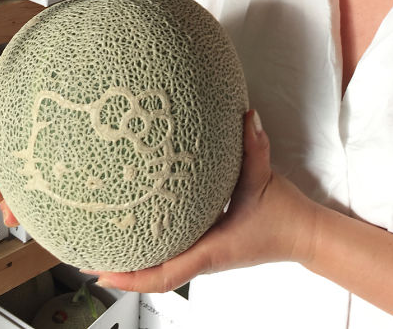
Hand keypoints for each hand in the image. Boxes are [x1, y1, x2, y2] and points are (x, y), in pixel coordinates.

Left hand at [84, 110, 318, 292]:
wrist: (304, 234)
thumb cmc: (283, 216)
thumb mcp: (265, 178)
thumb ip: (255, 147)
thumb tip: (247, 115)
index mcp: (212, 249)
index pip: (164, 275)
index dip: (130, 277)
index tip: (99, 271)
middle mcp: (205, 257)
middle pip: (154, 275)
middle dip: (121, 271)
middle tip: (88, 256)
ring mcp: (207, 254)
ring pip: (164, 267)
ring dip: (135, 261)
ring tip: (107, 244)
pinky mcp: (212, 244)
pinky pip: (177, 252)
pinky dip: (155, 249)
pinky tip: (143, 230)